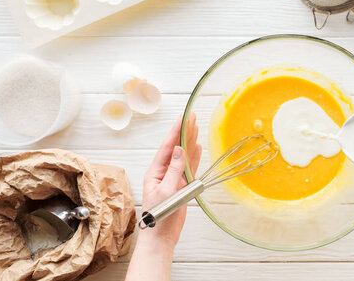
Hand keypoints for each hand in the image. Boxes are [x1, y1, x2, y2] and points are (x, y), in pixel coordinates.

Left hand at [140, 113, 201, 247]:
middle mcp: (164, 173)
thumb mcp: (165, 191)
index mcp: (155, 172)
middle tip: (191, 116)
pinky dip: (194, 157)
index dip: (175, 131)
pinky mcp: (182, 187)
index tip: (182, 117)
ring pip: (184, 156)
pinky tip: (197, 147)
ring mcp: (173, 179)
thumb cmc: (158, 217)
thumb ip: (174, 170)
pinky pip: (189, 168)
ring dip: (190, 141)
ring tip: (196, 126)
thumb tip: (179, 150)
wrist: (161, 238)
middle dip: (183, 132)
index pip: (167, 147)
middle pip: (175, 148)